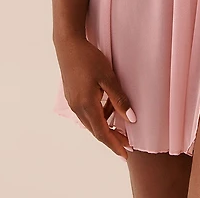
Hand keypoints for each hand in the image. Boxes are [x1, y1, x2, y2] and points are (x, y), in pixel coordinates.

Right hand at [55, 35, 135, 160]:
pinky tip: (108, 109)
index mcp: (87, 105)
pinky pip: (87, 113)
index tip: (125, 154)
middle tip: (127, 145)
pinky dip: (98, 116)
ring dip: (105, 127)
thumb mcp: (108, 77)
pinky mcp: (72, 96)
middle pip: (96, 130)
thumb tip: (131, 119)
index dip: (114, 144)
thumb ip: (119, 99)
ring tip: (120, 127)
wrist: (68, 45)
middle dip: (112, 139)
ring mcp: (73, 102)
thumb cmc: (89, 59)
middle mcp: (78, 107)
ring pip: (91, 122)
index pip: (102, 132)